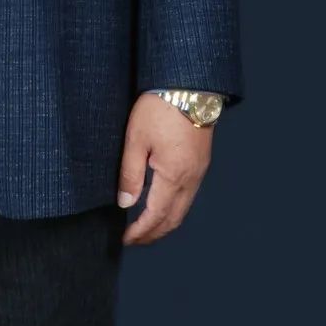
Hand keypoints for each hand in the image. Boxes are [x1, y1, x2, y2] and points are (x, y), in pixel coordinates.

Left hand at [117, 92, 212, 245]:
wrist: (189, 86)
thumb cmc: (160, 108)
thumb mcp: (136, 139)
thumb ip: (130, 174)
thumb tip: (124, 204)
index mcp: (173, 176)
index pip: (156, 216)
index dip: (140, 232)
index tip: (125, 239)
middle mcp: (190, 179)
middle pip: (173, 220)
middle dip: (153, 234)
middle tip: (134, 240)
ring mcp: (198, 171)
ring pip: (183, 209)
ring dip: (165, 223)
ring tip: (145, 227)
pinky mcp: (201, 162)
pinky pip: (188, 196)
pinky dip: (174, 208)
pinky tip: (161, 204)